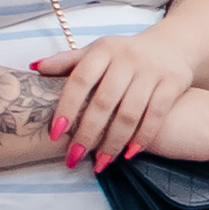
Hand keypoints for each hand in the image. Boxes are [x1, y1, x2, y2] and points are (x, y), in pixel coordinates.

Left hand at [26, 26, 208, 170]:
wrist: (172, 45)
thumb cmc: (124, 55)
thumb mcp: (97, 53)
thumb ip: (67, 62)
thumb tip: (34, 67)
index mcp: (104, 50)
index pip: (80, 80)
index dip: (67, 107)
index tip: (55, 134)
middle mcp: (128, 58)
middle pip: (104, 102)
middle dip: (88, 133)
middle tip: (74, 157)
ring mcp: (152, 70)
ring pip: (130, 113)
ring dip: (113, 142)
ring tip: (101, 164)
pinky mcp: (173, 82)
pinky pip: (156, 115)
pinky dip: (143, 137)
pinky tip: (129, 154)